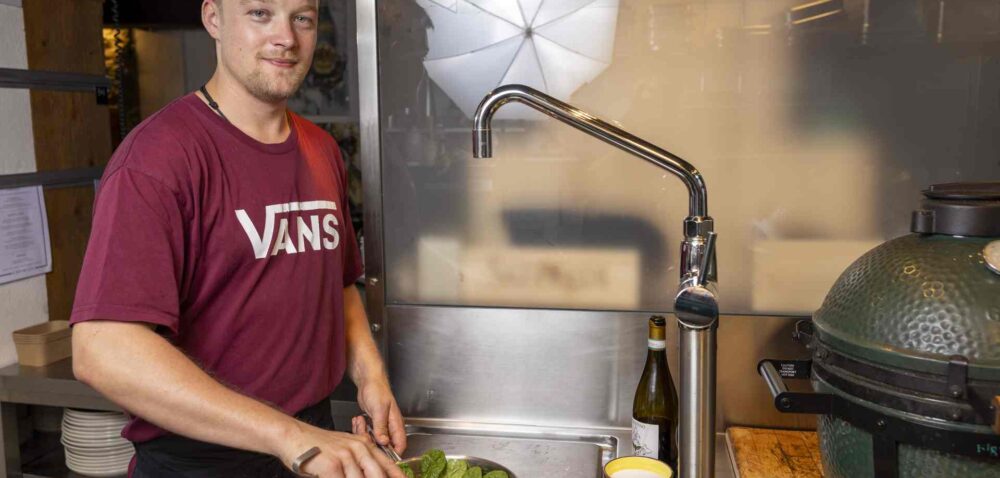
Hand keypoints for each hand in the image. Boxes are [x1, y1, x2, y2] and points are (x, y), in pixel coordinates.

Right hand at [278, 421, 405, 477]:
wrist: (293, 436)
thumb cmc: (316, 447)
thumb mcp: (343, 448)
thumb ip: (359, 461)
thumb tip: (372, 473)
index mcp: (364, 445)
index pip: (387, 464)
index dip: (397, 476)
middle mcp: (358, 449)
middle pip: (377, 474)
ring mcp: (346, 456)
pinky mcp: (333, 465)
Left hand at [355, 376, 406, 454]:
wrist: (369, 381)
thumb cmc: (377, 390)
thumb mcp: (379, 409)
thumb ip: (381, 427)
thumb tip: (384, 442)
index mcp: (396, 424)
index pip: (400, 444)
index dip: (393, 453)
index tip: (381, 456)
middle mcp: (390, 427)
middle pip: (384, 445)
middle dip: (372, 442)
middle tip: (364, 433)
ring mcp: (381, 426)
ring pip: (373, 440)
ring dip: (364, 434)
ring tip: (360, 422)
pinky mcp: (373, 424)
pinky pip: (367, 433)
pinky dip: (360, 429)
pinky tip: (358, 419)